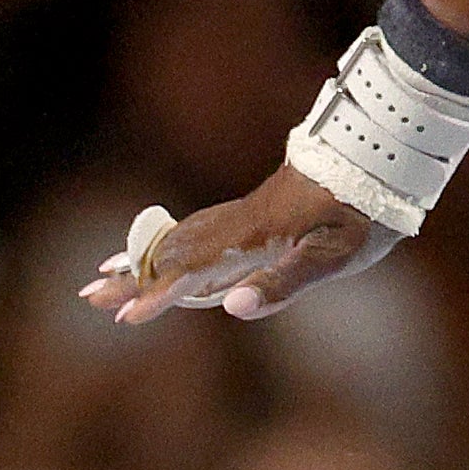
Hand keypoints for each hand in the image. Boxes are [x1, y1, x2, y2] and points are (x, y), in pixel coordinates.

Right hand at [78, 162, 394, 322]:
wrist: (381, 153)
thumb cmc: (365, 209)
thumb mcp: (335, 255)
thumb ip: (283, 282)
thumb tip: (232, 309)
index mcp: (252, 239)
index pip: (193, 273)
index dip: (157, 296)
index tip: (123, 316)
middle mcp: (240, 224)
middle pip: (174, 252)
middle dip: (130, 277)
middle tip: (87, 296)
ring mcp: (247, 216)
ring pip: (183, 238)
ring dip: (144, 258)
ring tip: (108, 270)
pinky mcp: (259, 212)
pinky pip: (203, 230)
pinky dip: (172, 243)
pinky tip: (169, 251)